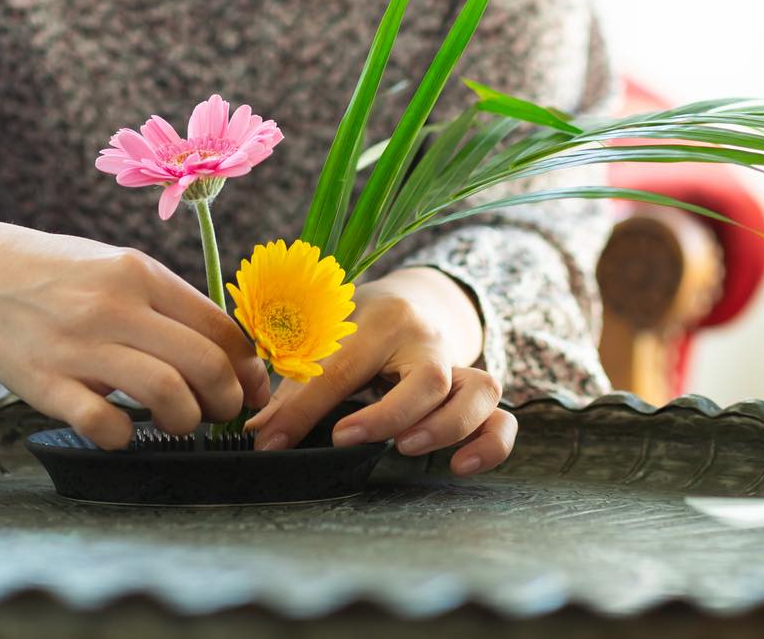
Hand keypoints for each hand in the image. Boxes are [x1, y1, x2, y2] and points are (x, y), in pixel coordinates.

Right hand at [0, 216, 271, 448]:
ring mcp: (79, 347)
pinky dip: (125, 437)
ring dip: (186, 421)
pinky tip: (121, 428)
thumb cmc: (57, 273)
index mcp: (140, 274)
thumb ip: (167, 301)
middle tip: (221, 413)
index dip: (249, 368)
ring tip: (178, 422)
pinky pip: (106, 425)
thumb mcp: (117, 266)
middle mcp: (115, 307)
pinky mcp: (46, 384)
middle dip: (227, 401)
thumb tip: (229, 349)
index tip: (252, 388)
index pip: (221, 328)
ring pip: (168, 396)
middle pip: (205, 365)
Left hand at [244, 267, 514, 475]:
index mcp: (380, 317)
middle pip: (428, 378)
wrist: (418, 299)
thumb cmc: (362, 320)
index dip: (303, 409)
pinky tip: (460, 465)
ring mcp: (460, 364)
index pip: (342, 367)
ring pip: (478, 392)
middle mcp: (428, 339)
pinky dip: (490, 444)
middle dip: (388, 415)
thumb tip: (261, 432)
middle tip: (344, 439)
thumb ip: (296, 383)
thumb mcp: (325, 334)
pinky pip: (502, 417)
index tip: (271, 442)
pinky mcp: (479, 390)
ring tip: (407, 449)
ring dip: (446, 427)